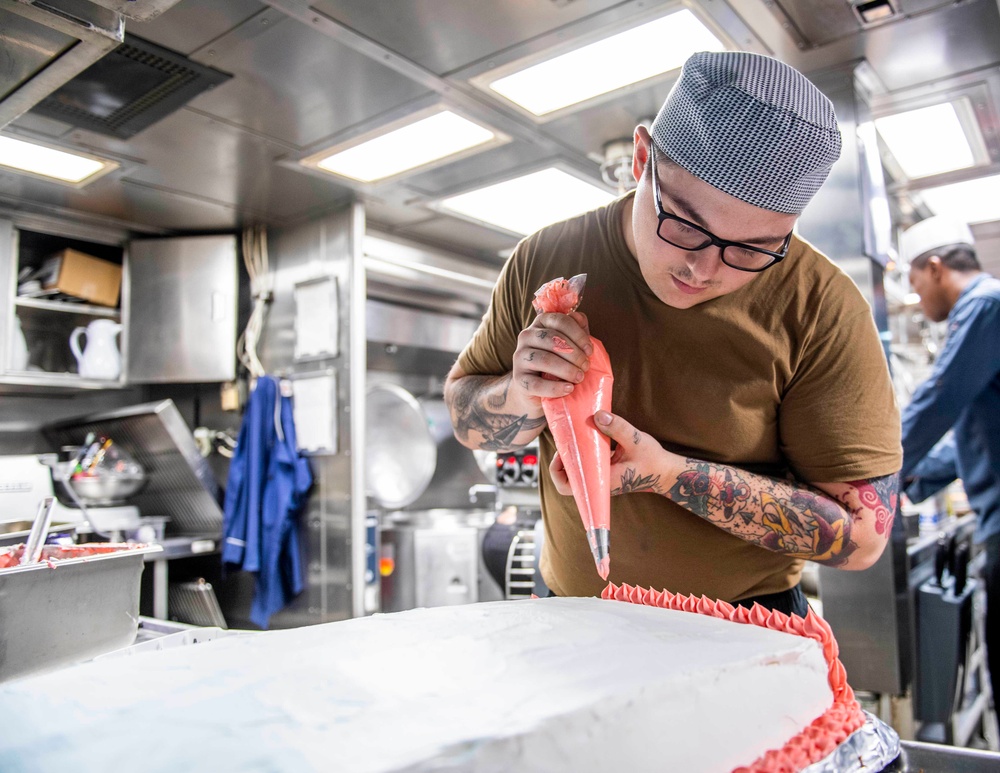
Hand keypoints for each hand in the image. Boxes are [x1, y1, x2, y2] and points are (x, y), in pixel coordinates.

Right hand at [512, 311, 592, 402]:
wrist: (538, 390)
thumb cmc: (558, 362)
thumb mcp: (569, 344)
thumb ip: (577, 329)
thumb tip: (580, 317)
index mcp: (540, 323)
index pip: (559, 321)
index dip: (578, 335)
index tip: (590, 351)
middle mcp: (526, 336)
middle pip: (552, 339)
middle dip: (574, 354)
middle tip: (586, 367)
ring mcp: (520, 357)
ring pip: (545, 360)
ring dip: (567, 369)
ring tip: (579, 378)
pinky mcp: (518, 379)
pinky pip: (537, 383)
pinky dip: (556, 387)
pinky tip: (568, 389)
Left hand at [549, 410, 669, 496]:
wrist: (665, 473)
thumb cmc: (653, 460)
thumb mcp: (636, 440)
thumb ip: (617, 428)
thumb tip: (597, 415)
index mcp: (601, 481)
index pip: (567, 487)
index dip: (557, 470)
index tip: (562, 452)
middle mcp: (598, 484)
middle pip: (566, 481)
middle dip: (560, 462)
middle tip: (566, 442)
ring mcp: (601, 480)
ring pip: (576, 474)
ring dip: (571, 458)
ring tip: (573, 438)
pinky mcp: (605, 473)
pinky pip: (587, 467)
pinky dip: (582, 455)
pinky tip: (585, 438)